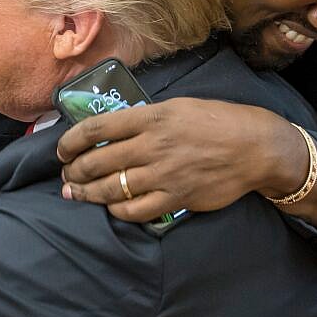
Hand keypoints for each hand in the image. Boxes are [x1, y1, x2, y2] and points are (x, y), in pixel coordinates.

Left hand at [56, 98, 308, 222]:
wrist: (255, 147)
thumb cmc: (217, 121)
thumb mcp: (177, 107)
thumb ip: (144, 119)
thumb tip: (112, 132)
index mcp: (150, 117)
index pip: (95, 129)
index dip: (70, 141)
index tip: (62, 150)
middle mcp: (152, 145)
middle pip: (97, 162)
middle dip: (74, 171)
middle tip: (66, 175)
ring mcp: (163, 174)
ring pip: (111, 188)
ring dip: (87, 193)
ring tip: (75, 193)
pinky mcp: (176, 198)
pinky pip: (136, 210)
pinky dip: (117, 210)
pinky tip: (111, 207)